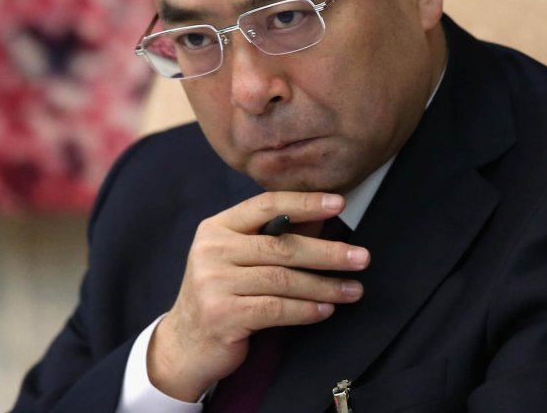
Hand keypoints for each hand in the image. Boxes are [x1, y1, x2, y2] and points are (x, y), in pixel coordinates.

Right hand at [146, 191, 370, 401]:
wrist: (185, 344)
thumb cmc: (222, 295)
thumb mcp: (240, 260)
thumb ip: (274, 239)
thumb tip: (321, 220)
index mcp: (217, 227)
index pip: (266, 205)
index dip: (305, 203)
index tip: (339, 204)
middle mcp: (212, 250)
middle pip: (281, 245)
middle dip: (327, 252)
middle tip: (361, 257)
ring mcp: (214, 282)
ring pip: (283, 280)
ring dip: (324, 286)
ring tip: (354, 290)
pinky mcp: (222, 314)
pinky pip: (276, 308)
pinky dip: (306, 310)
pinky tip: (326, 310)